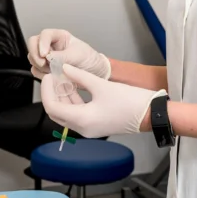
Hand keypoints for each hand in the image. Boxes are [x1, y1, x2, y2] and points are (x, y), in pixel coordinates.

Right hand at [27, 29, 110, 79]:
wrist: (96, 74)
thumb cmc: (90, 60)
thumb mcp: (78, 56)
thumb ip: (62, 56)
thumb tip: (48, 58)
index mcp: (60, 37)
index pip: (45, 35)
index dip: (42, 43)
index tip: (45, 54)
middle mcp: (51, 45)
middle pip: (33, 44)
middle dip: (36, 55)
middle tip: (43, 64)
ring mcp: (47, 58)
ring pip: (33, 58)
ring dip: (39, 66)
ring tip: (53, 71)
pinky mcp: (46, 69)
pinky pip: (36, 70)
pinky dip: (41, 75)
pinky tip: (52, 77)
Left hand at [41, 64, 163, 137]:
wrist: (150, 114)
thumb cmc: (130, 101)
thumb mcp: (101, 85)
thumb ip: (79, 76)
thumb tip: (64, 68)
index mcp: (82, 120)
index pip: (52, 107)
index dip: (46, 90)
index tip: (49, 76)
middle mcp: (83, 128)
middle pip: (57, 112)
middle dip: (53, 94)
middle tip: (54, 77)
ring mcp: (89, 129)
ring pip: (67, 114)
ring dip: (63, 97)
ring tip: (64, 79)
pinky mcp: (95, 126)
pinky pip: (77, 115)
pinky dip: (73, 102)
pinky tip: (75, 87)